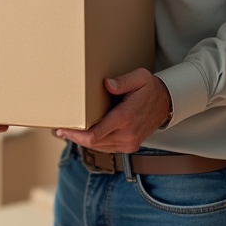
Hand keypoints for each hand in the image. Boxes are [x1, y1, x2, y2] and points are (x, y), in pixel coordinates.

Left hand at [56, 69, 171, 153]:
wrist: (167, 104)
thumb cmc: (151, 89)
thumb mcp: (140, 78)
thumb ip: (123, 81)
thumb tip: (107, 84)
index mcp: (126, 118)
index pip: (95, 134)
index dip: (75, 134)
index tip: (62, 129)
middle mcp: (127, 134)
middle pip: (92, 143)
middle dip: (74, 137)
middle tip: (59, 130)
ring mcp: (129, 143)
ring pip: (98, 147)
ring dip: (82, 141)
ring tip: (67, 132)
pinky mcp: (129, 146)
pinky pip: (106, 147)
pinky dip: (93, 142)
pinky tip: (84, 135)